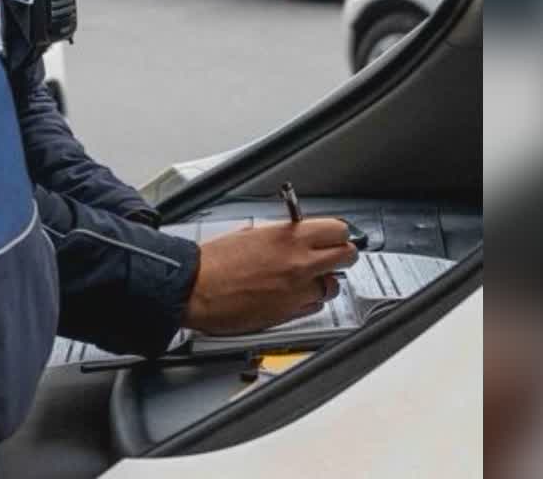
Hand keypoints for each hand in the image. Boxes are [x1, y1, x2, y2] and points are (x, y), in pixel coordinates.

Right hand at [183, 218, 357, 335]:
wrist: (195, 289)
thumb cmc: (213, 262)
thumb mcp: (250, 233)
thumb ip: (281, 235)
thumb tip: (296, 235)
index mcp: (288, 237)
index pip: (339, 230)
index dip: (338, 233)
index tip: (335, 236)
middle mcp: (299, 263)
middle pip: (347, 256)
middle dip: (341, 255)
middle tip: (331, 256)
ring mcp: (297, 290)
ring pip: (334, 286)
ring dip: (324, 281)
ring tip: (306, 279)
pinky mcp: (290, 313)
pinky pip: (315, 306)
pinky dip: (308, 300)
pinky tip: (292, 294)